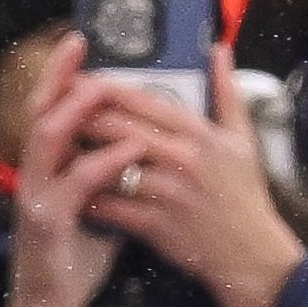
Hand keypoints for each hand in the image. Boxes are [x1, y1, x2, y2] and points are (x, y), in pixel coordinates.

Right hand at [1, 34, 131, 306]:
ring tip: (105, 89)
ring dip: (76, 110)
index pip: (50, 106)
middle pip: (39, 110)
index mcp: (48, 165)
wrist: (57, 306)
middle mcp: (34, 174)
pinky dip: (102, 163)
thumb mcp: (99, 202)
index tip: (80, 40)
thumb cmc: (79, 255)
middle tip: (82, 46)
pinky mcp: (46, 223)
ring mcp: (36, 196)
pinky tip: (130, 149)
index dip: (61, 73)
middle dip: (59, 75)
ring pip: (46, 139)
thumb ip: (112, 168)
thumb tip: (141, 137)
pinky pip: (73, 185)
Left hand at [78, 50, 307, 306]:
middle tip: (57, 109)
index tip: (81, 81)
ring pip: (108, 166)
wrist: (251, 255)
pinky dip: (88, 196)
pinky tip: (71, 190)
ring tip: (56, 147)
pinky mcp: (155, 224)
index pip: (144, 100)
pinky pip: (110, 206)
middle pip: (118, 128)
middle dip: (82, 116)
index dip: (106, 89)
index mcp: (199, 134)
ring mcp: (166, 192)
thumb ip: (227, 92)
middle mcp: (182, 158)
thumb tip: (219, 51)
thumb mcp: (243, 140)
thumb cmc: (245, 197)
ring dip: (79, 156)